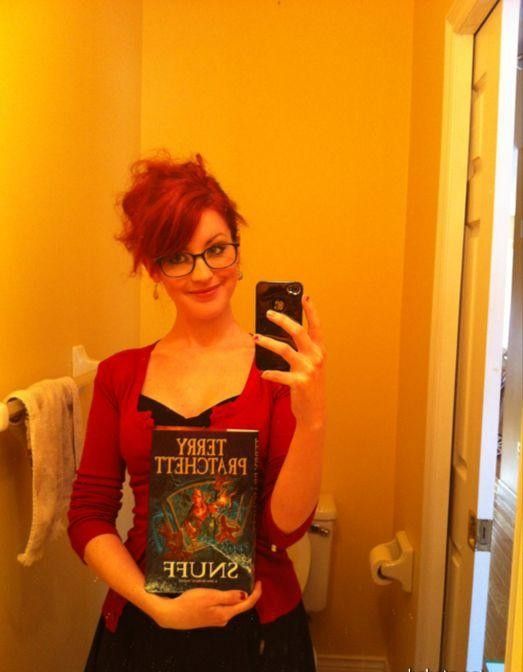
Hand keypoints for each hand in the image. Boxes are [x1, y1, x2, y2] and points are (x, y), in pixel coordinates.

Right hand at [149, 580, 261, 628]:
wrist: (171, 615)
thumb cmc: (190, 603)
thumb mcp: (210, 596)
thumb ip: (228, 597)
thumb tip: (245, 595)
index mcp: (225, 614)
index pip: (247, 604)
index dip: (256, 593)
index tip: (259, 581)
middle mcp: (223, 618)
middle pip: (240, 605)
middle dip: (245, 592)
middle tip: (246, 576)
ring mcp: (215, 618)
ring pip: (230, 605)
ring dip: (234, 594)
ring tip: (233, 579)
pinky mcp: (208, 616)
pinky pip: (221, 606)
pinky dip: (224, 597)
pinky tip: (219, 588)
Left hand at [254, 295, 325, 429]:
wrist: (314, 411)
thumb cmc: (309, 385)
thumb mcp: (311, 364)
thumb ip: (303, 349)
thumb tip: (286, 332)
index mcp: (319, 350)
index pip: (316, 326)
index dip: (311, 310)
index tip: (304, 296)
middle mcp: (316, 357)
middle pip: (298, 332)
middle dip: (283, 320)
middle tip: (269, 313)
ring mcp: (308, 370)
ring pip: (284, 350)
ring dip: (268, 342)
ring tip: (256, 338)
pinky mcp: (299, 383)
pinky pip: (280, 374)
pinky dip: (270, 373)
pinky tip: (263, 373)